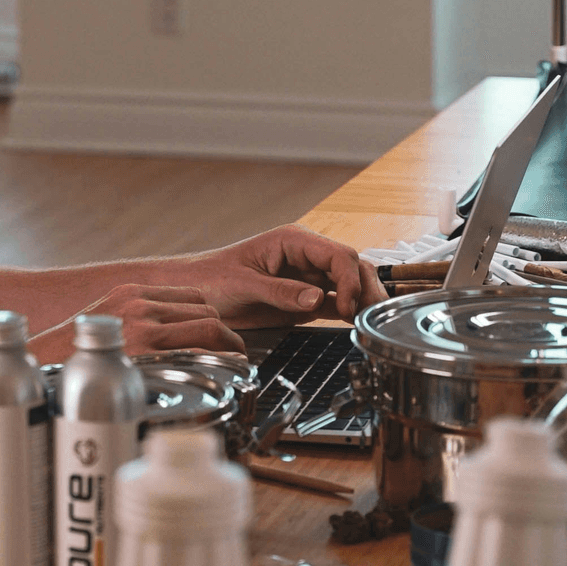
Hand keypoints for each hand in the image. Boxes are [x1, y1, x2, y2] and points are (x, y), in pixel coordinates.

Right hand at [30, 284, 244, 362]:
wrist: (42, 369)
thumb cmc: (70, 356)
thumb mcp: (104, 324)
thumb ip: (133, 322)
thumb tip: (164, 338)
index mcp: (130, 293)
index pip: (191, 294)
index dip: (210, 316)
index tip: (217, 334)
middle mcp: (139, 305)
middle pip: (206, 309)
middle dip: (224, 333)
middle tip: (232, 353)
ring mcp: (145, 329)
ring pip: (210, 326)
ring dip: (228, 346)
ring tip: (234, 364)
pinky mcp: (147, 354)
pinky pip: (199, 351)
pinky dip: (219, 361)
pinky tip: (222, 374)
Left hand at [173, 224, 387, 329]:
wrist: (194, 292)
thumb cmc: (211, 279)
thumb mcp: (242, 284)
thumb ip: (280, 291)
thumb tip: (315, 299)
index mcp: (292, 241)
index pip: (338, 254)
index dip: (349, 279)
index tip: (348, 305)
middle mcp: (306, 256)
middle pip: (352, 266)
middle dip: (366, 288)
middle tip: (372, 316)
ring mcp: (308, 277)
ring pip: (349, 283)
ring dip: (362, 300)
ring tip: (370, 323)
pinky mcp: (305, 299)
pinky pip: (336, 302)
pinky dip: (349, 312)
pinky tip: (356, 324)